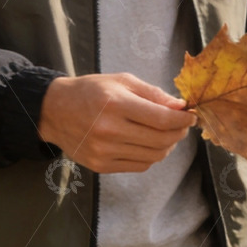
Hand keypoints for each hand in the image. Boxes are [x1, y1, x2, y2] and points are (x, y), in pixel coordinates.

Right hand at [38, 73, 196, 173]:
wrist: (55, 111)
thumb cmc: (90, 91)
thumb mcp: (121, 81)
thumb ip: (152, 94)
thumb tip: (180, 107)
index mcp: (115, 104)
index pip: (162, 119)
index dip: (183, 120)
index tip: (191, 116)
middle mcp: (109, 130)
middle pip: (161, 140)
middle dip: (179, 133)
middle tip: (182, 125)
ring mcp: (104, 151)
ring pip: (153, 156)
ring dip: (167, 146)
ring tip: (167, 134)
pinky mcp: (101, 165)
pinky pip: (139, 165)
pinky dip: (152, 156)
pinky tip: (150, 144)